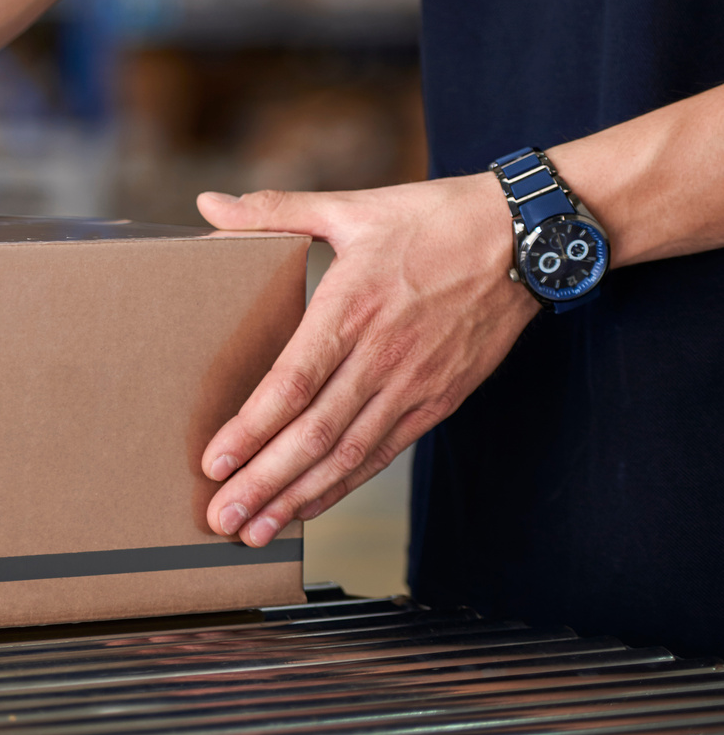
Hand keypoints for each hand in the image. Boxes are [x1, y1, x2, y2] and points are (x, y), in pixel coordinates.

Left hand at [195, 174, 538, 545]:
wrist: (526, 239)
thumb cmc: (433, 219)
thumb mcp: (350, 207)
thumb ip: (274, 211)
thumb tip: (208, 205)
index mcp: (352, 309)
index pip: (292, 383)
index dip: (251, 429)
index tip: (214, 461)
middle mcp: (382, 357)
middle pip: (314, 434)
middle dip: (263, 481)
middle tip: (221, 517)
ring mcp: (413, 386)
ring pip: (347, 455)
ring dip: (298, 497)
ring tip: (255, 529)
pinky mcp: (438, 401)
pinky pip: (383, 453)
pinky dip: (344, 485)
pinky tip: (310, 506)